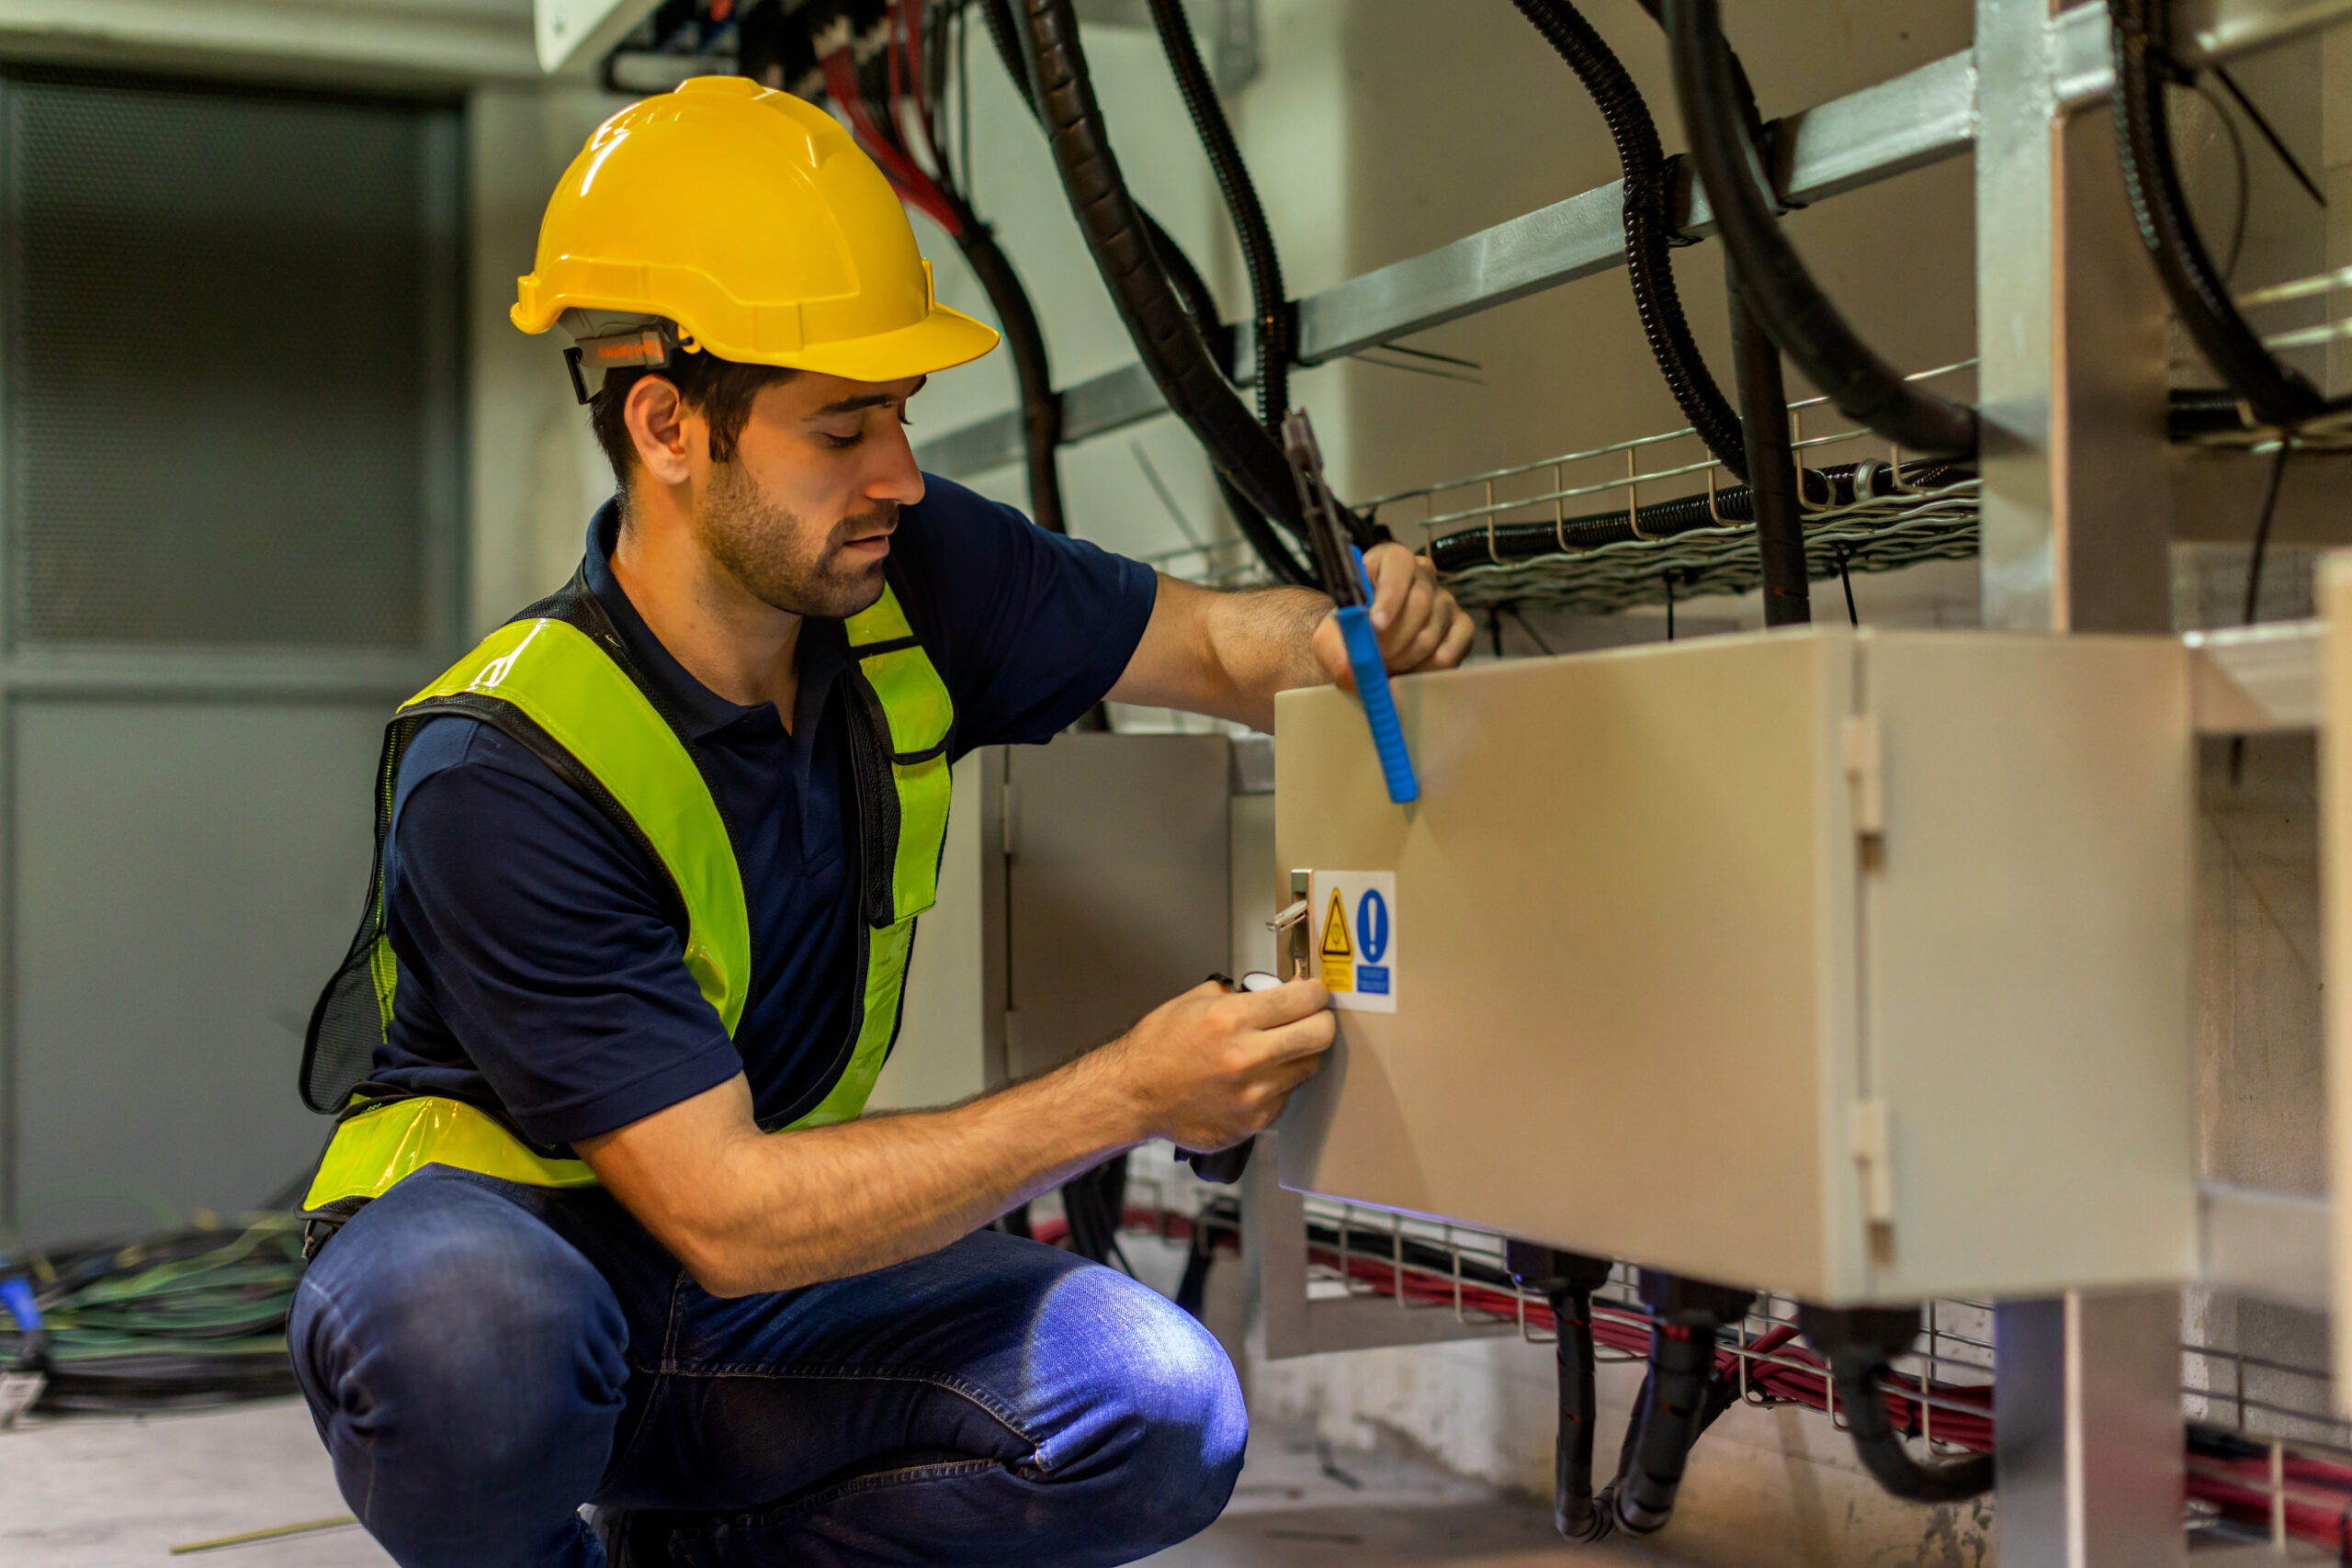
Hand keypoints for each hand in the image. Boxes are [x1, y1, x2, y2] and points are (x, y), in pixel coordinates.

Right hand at [1094, 977, 1335, 1150]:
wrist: (1133, 1096)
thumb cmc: (1157, 1048)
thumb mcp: (1192, 1001)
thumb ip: (1237, 994)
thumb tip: (1274, 990)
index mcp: (1231, 1019)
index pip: (1304, 999)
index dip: (1315, 992)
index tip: (1314, 992)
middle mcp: (1247, 1058)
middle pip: (1320, 1035)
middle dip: (1320, 1021)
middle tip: (1310, 1018)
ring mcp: (1253, 1094)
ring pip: (1308, 1067)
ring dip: (1297, 1055)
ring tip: (1273, 1051)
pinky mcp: (1253, 1121)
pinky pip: (1286, 1096)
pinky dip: (1277, 1084)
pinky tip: (1253, 1078)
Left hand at [1311, 541, 1474, 692]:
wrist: (1364, 651)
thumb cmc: (1348, 636)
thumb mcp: (1330, 641)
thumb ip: (1336, 651)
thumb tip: (1351, 671)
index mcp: (1387, 561)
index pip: (1398, 561)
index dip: (1390, 593)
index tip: (1375, 625)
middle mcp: (1422, 574)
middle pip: (1419, 601)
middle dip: (1394, 639)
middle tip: (1376, 660)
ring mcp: (1445, 600)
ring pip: (1431, 632)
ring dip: (1406, 658)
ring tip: (1387, 667)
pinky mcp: (1461, 627)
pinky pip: (1450, 650)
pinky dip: (1427, 668)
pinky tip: (1410, 672)